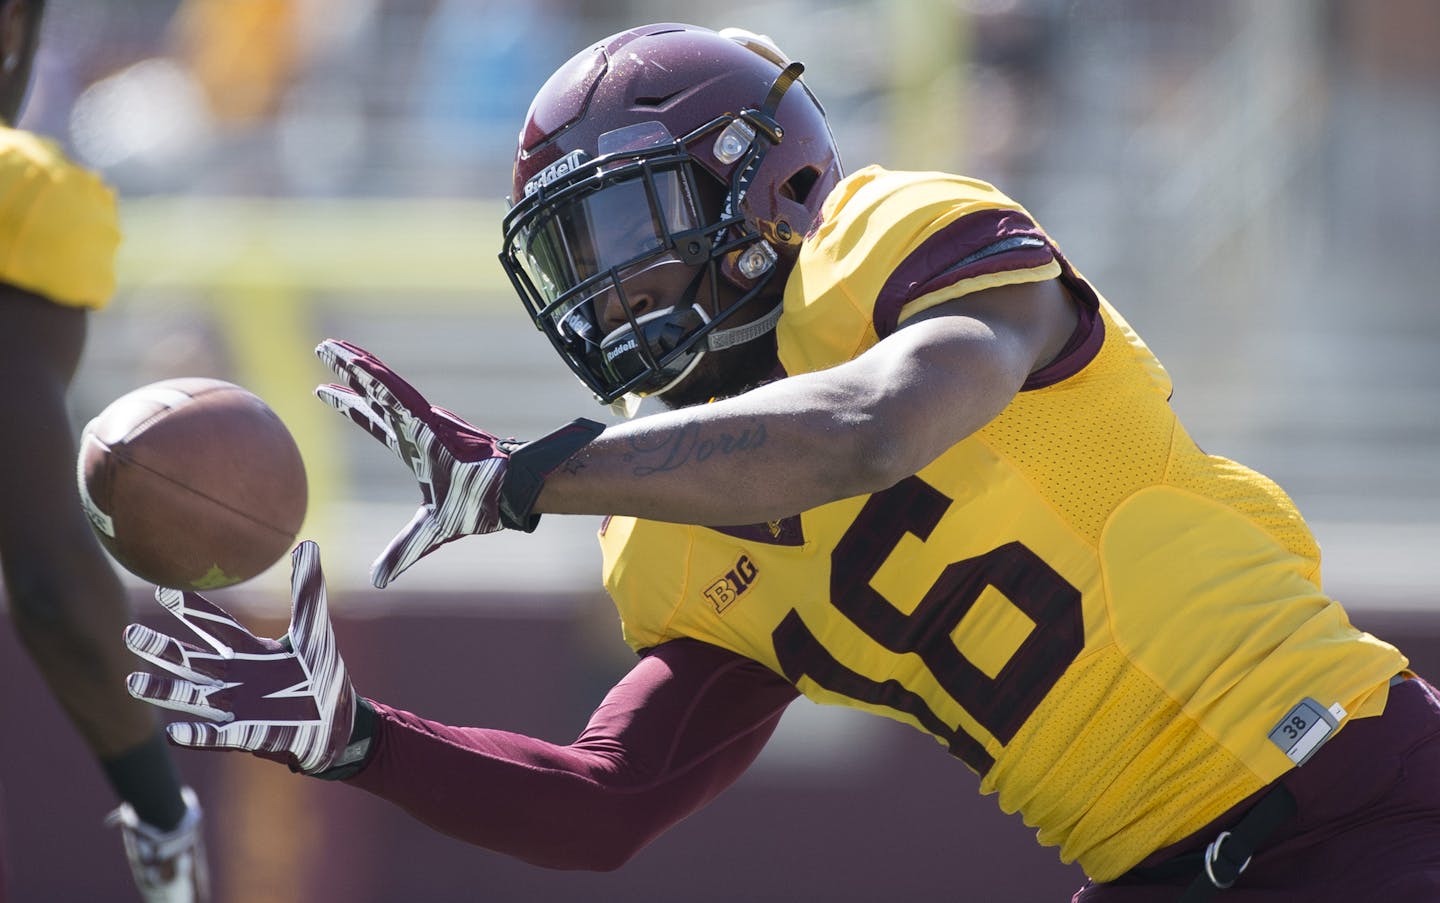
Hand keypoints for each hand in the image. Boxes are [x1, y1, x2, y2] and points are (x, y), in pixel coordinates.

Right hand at [123, 541, 359, 774]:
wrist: (338, 721)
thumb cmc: (322, 673)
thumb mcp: (316, 630)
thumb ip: (308, 592)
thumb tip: (307, 545)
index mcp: (250, 651)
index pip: (214, 626)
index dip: (192, 609)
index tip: (163, 588)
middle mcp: (236, 677)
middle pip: (192, 660)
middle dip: (162, 648)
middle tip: (129, 633)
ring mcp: (237, 707)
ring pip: (193, 696)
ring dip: (165, 691)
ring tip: (132, 681)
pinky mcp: (248, 735)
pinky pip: (217, 736)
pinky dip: (197, 735)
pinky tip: (173, 733)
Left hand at [315, 338, 602, 587]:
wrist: (508, 494)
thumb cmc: (480, 505)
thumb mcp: (429, 534)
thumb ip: (402, 552)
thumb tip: (378, 581)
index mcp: (416, 448)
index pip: (376, 422)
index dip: (353, 407)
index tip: (327, 391)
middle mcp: (416, 428)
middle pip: (374, 396)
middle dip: (349, 375)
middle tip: (324, 350)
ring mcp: (423, 421)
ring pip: (381, 387)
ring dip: (356, 366)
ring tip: (329, 348)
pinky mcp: (429, 421)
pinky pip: (396, 396)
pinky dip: (376, 380)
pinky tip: (357, 364)